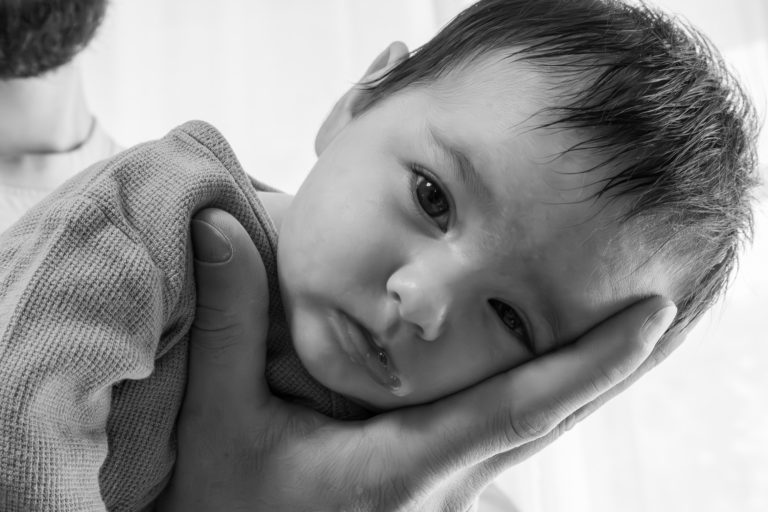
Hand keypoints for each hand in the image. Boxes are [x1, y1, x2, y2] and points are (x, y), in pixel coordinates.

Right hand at [156, 208, 677, 511]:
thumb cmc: (223, 501)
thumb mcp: (220, 417)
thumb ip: (229, 320)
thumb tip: (221, 225)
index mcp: (401, 465)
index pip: (518, 407)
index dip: (591, 361)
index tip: (651, 316)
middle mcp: (439, 484)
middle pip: (546, 422)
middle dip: (604, 367)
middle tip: (652, 308)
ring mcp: (441, 494)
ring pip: (530, 435)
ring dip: (576, 384)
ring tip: (612, 331)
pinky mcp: (430, 491)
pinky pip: (503, 441)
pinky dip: (537, 401)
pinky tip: (536, 374)